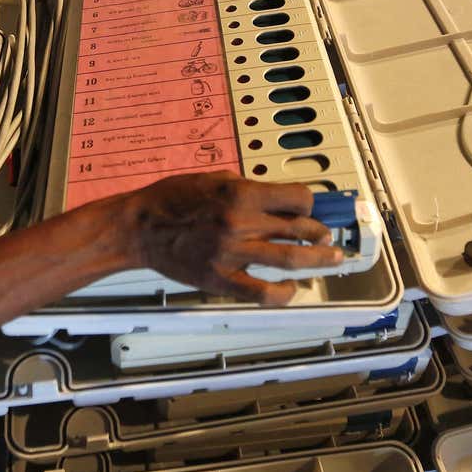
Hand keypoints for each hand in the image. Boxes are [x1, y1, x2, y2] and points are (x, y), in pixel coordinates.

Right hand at [110, 171, 340, 304]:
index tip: (308, 210)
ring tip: (331, 261)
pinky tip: (291, 289)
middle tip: (327, 239)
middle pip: (300, 229)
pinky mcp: (221, 279)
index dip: (308, 205)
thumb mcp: (213, 179)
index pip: (298, 198)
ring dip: (317, 261)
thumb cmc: (171, 199)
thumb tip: (275, 198)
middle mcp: (242, 222)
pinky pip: (262, 292)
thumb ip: (246, 187)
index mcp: (241, 194)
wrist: (140, 227)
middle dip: (321, 234)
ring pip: (290, 260)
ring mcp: (233, 253)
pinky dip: (283, 293)